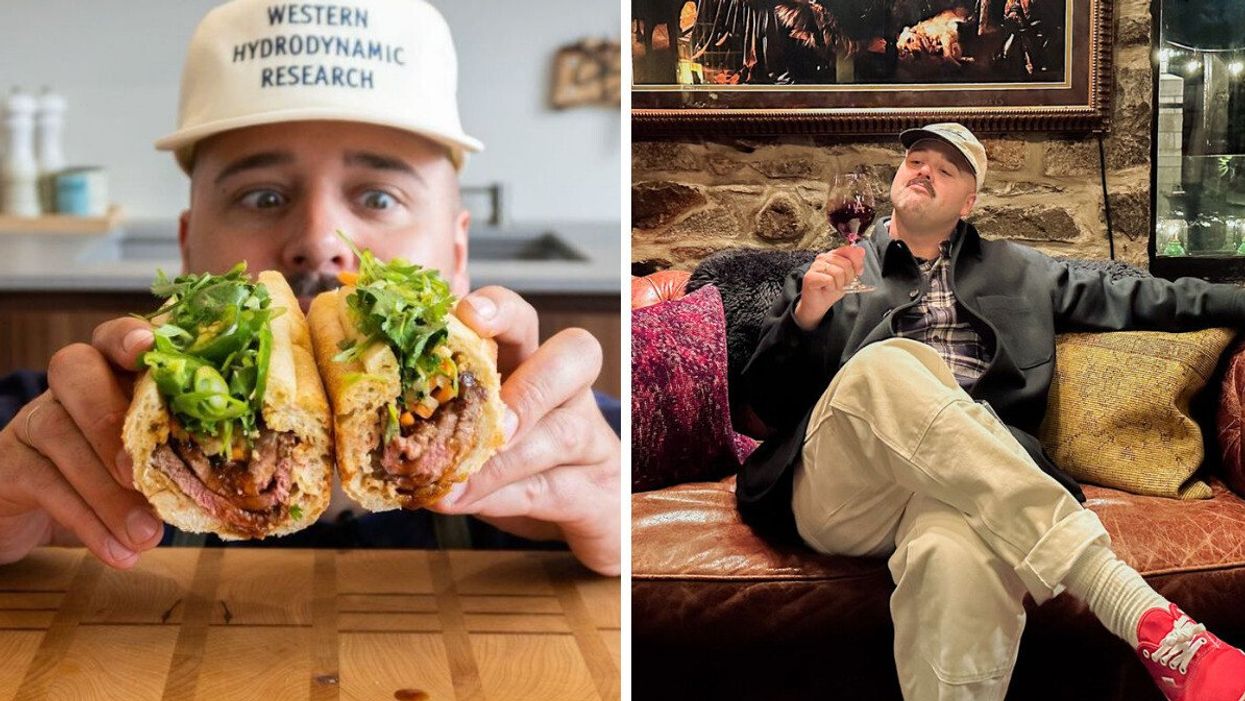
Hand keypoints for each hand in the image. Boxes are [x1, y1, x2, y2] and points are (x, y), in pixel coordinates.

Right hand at [0, 319, 163, 567]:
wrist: (34, 516)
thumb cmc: (114, 477)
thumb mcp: (149, 460)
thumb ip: (177, 455)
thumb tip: (226, 483)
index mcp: (112, 372)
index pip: (115, 336)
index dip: (128, 334)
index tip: (148, 346)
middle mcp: (68, 387)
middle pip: (74, 370)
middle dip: (110, 419)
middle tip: (140, 473)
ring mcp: (32, 420)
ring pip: (61, 434)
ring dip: (108, 492)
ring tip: (147, 536)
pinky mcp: (8, 463)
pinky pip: (44, 484)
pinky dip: (87, 522)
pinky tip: (118, 552)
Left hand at [428, 287, 619, 575]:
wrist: (586, 514)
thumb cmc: (518, 464)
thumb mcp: (475, 433)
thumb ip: (435, 420)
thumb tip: (361, 424)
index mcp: (529, 361)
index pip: (523, 319)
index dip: (499, 310)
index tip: (464, 315)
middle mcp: (568, 390)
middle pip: (575, 356)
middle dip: (530, 384)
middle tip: (492, 419)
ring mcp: (591, 438)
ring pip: (562, 432)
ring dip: (502, 461)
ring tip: (450, 484)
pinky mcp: (599, 490)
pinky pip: (556, 487)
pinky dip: (503, 496)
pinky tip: (465, 504)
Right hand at [794, 246, 865, 330]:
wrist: (819, 304)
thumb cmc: (831, 290)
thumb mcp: (848, 276)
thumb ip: (854, 264)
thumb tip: (861, 250)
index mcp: (832, 255)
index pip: (849, 250)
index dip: (857, 263)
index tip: (857, 273)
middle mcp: (823, 257)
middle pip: (846, 264)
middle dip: (848, 278)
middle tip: (841, 284)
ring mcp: (815, 266)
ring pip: (838, 272)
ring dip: (839, 284)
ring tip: (833, 287)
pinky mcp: (810, 276)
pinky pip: (830, 280)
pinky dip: (831, 288)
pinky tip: (826, 289)